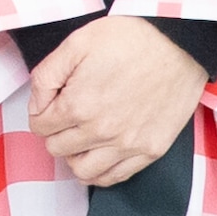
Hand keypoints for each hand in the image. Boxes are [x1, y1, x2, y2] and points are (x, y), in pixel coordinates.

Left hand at [26, 14, 210, 188]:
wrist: (179, 42)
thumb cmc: (130, 38)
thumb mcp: (76, 43)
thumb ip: (46, 76)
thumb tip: (36, 107)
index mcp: (79, 105)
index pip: (39, 126)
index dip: (41, 112)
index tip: (52, 102)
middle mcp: (102, 131)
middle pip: (57, 149)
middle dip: (55, 132)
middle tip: (67, 115)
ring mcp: (128, 145)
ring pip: (83, 171)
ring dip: (74, 155)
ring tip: (81, 136)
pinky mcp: (151, 150)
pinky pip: (115, 178)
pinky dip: (101, 170)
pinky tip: (100, 152)